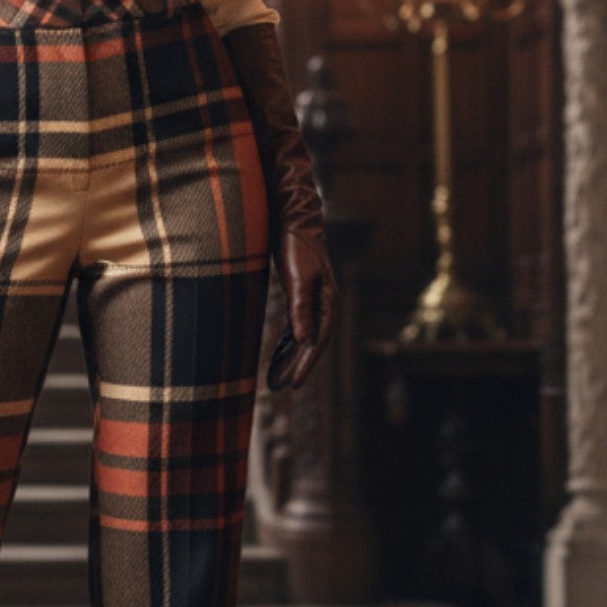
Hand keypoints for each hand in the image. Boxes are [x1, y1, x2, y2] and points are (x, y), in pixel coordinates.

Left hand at [266, 227, 337, 391]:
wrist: (292, 218)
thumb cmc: (296, 246)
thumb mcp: (298, 278)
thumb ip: (300, 308)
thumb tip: (302, 340)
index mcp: (328, 301)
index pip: (318, 341)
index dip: (306, 364)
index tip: (294, 384)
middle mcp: (324, 303)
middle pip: (313, 342)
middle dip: (299, 366)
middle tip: (285, 388)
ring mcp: (313, 298)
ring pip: (304, 336)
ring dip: (293, 357)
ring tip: (279, 378)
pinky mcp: (300, 293)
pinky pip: (296, 326)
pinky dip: (288, 342)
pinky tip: (279, 353)